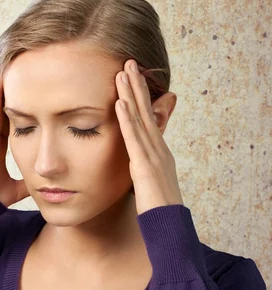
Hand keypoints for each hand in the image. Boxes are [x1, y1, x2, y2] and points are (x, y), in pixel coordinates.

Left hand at [115, 59, 183, 214]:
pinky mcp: (145, 166)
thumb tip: (133, 159)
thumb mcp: (148, 180)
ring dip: (131, 94)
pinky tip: (119, 102)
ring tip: (123, 72)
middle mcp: (157, 148)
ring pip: (140, 119)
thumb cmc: (156, 207)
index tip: (131, 75)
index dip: (140, 95)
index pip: (147, 116)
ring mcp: (153, 155)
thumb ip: (141, 166)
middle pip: (146, 111)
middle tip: (128, 62)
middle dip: (136, 86)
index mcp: (157, 150)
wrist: (168, 228)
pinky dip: (127, 119)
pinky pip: (134, 138)